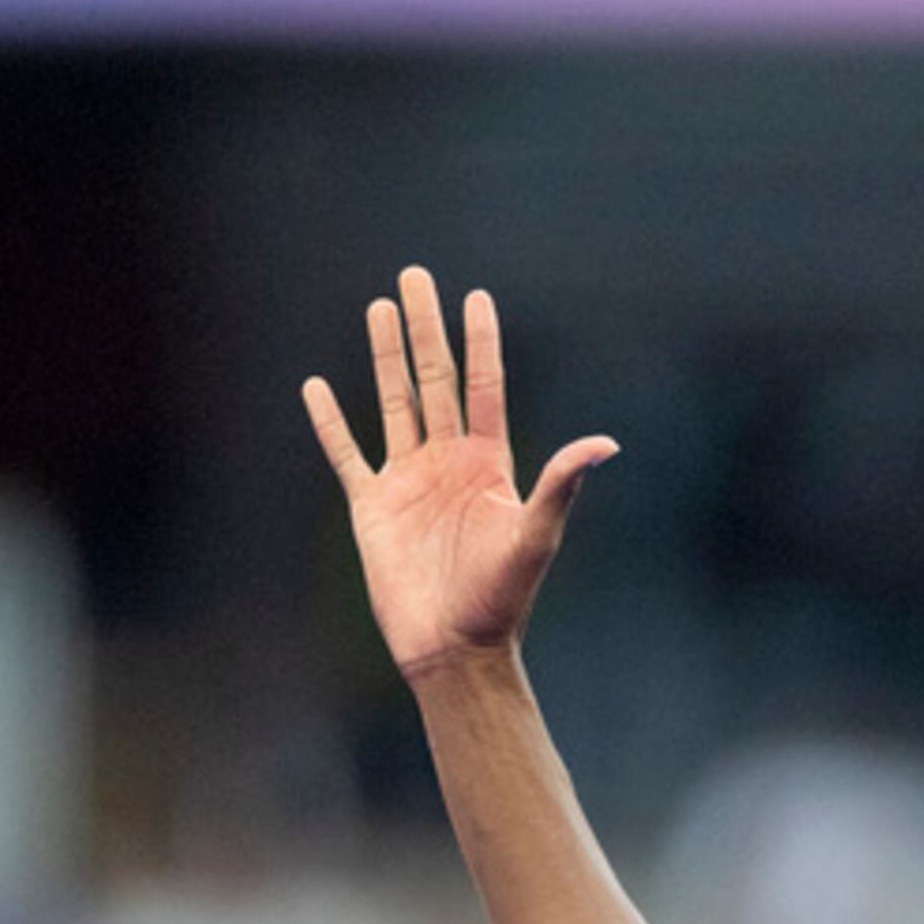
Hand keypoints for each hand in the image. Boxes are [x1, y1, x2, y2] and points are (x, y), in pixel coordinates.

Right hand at [305, 269, 616, 676]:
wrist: (453, 647)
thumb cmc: (500, 598)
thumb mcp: (535, 537)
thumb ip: (560, 484)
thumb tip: (606, 443)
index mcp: (488, 463)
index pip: (483, 387)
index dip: (480, 342)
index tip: (476, 297)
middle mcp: (448, 462)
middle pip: (434, 379)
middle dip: (425, 328)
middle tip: (415, 276)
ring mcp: (408, 481)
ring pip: (394, 402)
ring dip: (385, 356)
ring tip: (378, 308)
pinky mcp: (372, 506)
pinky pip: (347, 453)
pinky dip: (330, 422)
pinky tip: (317, 387)